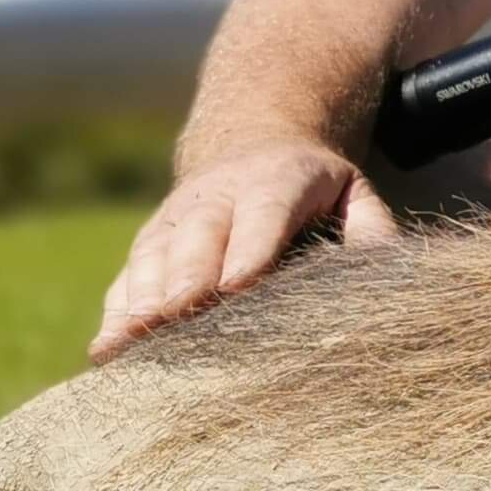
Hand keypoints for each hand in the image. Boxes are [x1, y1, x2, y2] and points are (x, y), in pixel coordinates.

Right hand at [88, 142, 398, 361]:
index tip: (235, 287)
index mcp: (278, 180)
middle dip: (183, 278)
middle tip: (170, 318)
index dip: (249, 249)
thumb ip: (371, 230)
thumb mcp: (354, 193)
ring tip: (127, 341)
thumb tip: (384, 277)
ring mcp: (178, 217)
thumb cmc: (316, 187)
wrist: (254, 140)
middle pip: (199, 236)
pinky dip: (116, 311)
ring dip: (139, 298)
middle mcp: (219, 195)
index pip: (264, 214)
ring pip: (155, 256)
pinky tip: (106, 350)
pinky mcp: (152, 241)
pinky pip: (129, 275)